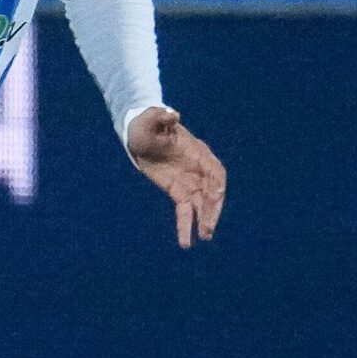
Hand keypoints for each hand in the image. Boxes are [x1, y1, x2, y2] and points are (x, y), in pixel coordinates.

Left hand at [126, 107, 225, 248]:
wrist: (139, 135)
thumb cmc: (146, 125)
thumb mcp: (149, 118)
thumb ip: (159, 116)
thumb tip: (172, 115)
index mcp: (197, 152)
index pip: (215, 170)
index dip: (217, 184)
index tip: (217, 196)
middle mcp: (198, 169)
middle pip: (212, 192)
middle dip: (213, 209)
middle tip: (209, 228)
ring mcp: (190, 182)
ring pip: (202, 205)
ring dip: (205, 221)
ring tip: (205, 237)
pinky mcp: (178, 192)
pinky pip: (185, 211)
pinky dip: (186, 226)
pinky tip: (186, 242)